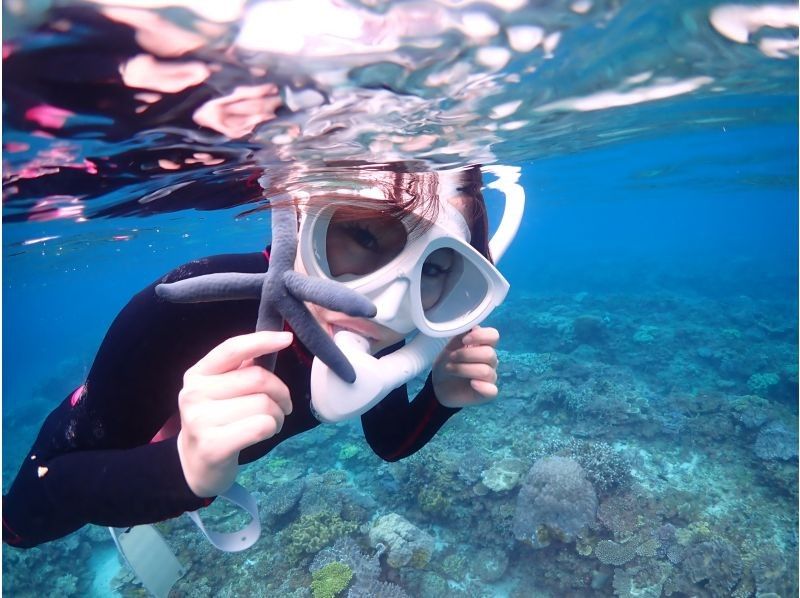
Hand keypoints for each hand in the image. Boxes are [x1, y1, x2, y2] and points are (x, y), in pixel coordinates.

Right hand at [177, 331, 293, 496]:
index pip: (232, 348)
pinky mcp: (213, 445)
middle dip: (281, 392)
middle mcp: (193, 393)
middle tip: (283, 406)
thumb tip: (274, 340)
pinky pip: (262, 425)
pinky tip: (264, 433)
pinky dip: (272, 428)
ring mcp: (200, 420)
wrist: (194, 464)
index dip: (262, 340)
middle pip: (258, 378)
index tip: (287, 339)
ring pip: (264, 404)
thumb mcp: (220, 389)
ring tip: (270, 423)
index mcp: (198, 374)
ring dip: (278, 415)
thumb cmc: (217, 420)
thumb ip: (241, 368)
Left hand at [431, 326, 499, 407]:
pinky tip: (471, 384)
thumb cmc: (447, 363)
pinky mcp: (487, 392)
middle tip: (451, 357)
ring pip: (485, 371)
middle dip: (466, 355)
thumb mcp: (449, 347)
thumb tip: (472, 326)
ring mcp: (490, 377)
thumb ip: (461, 336)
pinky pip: (492, 390)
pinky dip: (481, 386)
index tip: (464, 340)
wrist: (438, 385)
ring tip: (450, 369)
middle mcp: (490, 360)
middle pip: (489, 354)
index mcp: (483, 345)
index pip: (493, 335)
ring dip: (463, 369)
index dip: (480, 336)